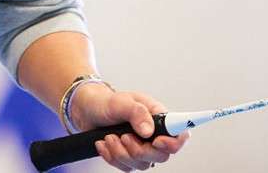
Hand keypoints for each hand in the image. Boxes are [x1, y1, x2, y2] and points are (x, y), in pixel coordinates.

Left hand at [69, 84, 187, 171]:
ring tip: (109, 136)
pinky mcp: (128, 157)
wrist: (87, 111)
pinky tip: (103, 143)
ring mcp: (141, 148)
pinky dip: (112, 156)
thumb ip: (136, 112)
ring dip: (121, 153)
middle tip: (123, 137)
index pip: (180, 135)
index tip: (156, 142)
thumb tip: (148, 130)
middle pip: (161, 156)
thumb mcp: (120, 101)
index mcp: (158, 118)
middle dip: (139, 150)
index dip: (173, 143)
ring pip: (141, 165)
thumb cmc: (106, 102)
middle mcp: (153, 135)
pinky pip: (125, 167)